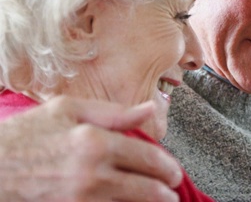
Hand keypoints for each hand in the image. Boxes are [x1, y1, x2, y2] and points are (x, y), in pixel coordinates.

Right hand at [0, 96, 181, 201]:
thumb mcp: (67, 110)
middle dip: (165, 192)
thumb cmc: (25, 135)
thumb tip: (148, 109)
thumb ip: (114, 113)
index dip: (167, 167)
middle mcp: (92, 173)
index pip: (147, 157)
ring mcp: (82, 199)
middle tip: (173, 192)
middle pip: (145, 188)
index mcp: (95, 142)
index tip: (174, 173)